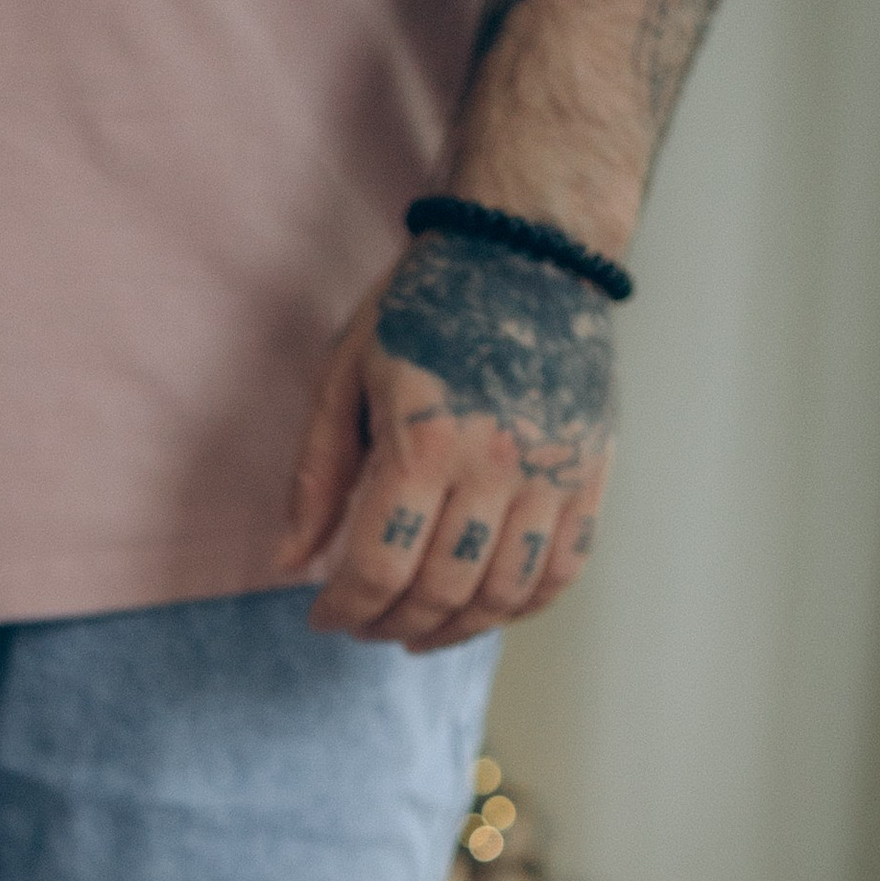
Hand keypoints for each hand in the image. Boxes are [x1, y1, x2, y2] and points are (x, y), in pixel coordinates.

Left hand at [268, 229, 615, 649]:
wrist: (528, 249)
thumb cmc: (424, 306)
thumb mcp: (346, 374)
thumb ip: (317, 474)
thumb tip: (290, 562)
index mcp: (425, 441)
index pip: (380, 567)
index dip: (345, 608)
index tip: (324, 616)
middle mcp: (494, 466)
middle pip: (440, 591)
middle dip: (391, 624)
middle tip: (366, 625)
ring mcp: (551, 474)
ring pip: (502, 595)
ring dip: (453, 631)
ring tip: (418, 631)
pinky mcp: (590, 472)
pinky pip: (560, 570)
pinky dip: (519, 607)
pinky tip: (482, 609)